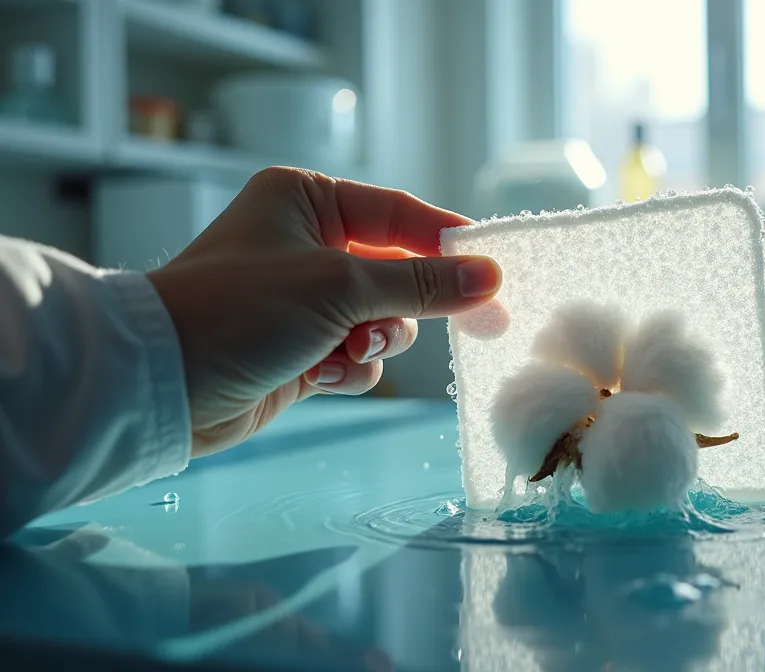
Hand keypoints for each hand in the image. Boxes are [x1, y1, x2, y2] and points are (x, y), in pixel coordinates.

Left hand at [147, 167, 500, 457]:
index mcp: (307, 200)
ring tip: (343, 350)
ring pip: (383, 320)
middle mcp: (305, 242)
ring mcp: (302, 299)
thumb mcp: (341, 286)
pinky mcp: (299, 348)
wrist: (163, 384)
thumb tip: (490, 277)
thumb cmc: (241, 310)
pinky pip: (356, 354)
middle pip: (398, 271)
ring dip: (375, 340)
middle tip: (483, 325)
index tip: (497, 270)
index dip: (451, 242)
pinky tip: (319, 375)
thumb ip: (422, 283)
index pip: (400, 214)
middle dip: (413, 304)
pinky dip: (348, 368)